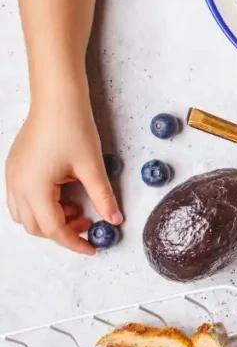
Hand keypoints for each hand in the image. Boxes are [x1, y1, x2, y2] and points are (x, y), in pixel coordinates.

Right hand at [6, 78, 120, 254]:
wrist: (56, 98)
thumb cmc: (73, 127)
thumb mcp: (92, 166)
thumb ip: (103, 197)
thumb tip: (115, 220)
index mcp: (34, 187)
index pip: (53, 228)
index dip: (74, 242)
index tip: (93, 248)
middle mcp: (16, 185)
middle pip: (36, 226)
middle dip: (62, 231)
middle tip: (88, 223)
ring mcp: (12, 176)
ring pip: (25, 214)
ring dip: (50, 219)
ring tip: (78, 207)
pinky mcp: (14, 168)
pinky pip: (22, 198)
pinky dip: (42, 205)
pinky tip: (64, 194)